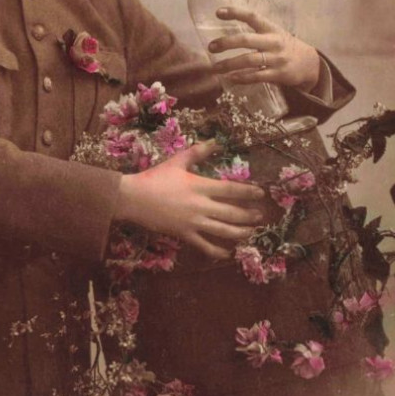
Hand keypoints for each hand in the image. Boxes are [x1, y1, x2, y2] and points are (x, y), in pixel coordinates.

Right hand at [113, 139, 266, 258]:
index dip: (248, 192)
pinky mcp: (184, 235)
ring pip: (223, 231)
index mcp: (200, 186)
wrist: (134, 198)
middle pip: (232, 213)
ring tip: (251, 232)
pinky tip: (227, 253)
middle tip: (261, 216)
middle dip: (249, 216)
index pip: (231, 190)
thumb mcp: (177, 162)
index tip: (261, 194)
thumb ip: (198, 152)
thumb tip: (216, 142)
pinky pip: (204, 246)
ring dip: (240, 233)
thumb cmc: (155, 178)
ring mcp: (193, 223)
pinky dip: (217, 251)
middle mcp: (201, 206)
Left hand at [208, 4, 319, 91]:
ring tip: (215, 68)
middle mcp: (273, 42)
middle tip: (211, 47)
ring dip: (229, 64)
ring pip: (249, 60)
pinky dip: (242, 78)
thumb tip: (228, 31)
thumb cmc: (285, 47)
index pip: (252, 16)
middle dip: (226, 43)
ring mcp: (276, 58)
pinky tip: (230, 79)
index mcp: (271, 28)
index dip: (235, 13)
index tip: (218, 13)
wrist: (310, 64)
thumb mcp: (274, 33)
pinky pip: (257, 76)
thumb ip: (256, 32)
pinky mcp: (279, 74)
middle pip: (246, 40)